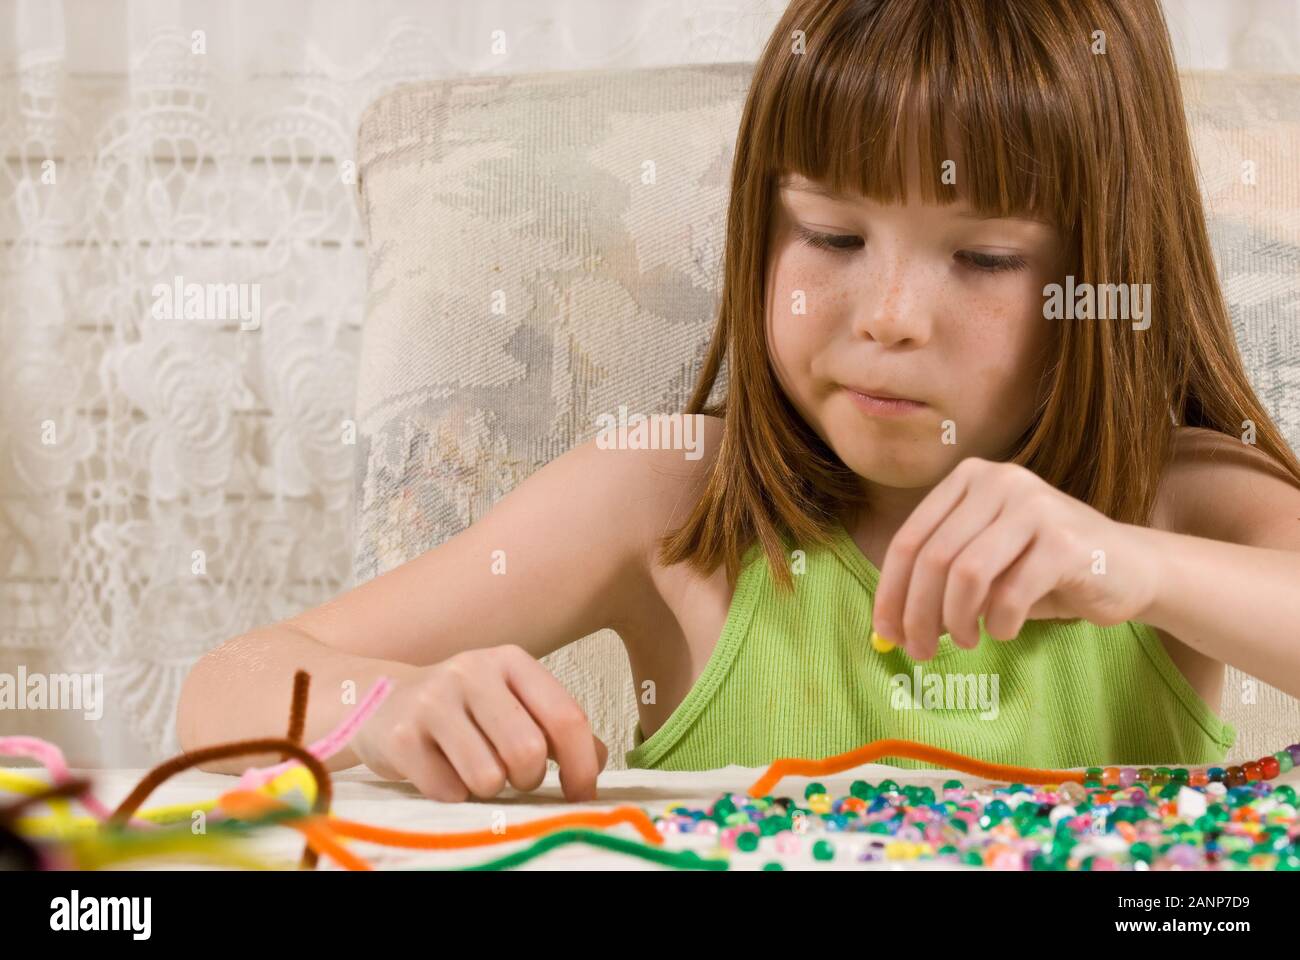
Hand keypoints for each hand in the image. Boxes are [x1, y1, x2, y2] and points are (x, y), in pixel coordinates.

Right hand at [351, 645, 607, 801]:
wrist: (380, 702)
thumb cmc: (462, 710)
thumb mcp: (511, 702)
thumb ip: (556, 726)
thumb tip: (598, 761)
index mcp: (511, 661)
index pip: (565, 716)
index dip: (582, 765)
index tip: (582, 794)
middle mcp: (472, 671)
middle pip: (528, 751)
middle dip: (529, 780)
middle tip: (517, 779)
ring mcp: (433, 700)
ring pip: (488, 777)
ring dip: (489, 790)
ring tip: (475, 771)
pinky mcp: (401, 736)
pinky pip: (448, 791)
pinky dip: (453, 794)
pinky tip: (440, 771)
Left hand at [870, 457, 1159, 659]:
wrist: (1131, 567)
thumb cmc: (1044, 569)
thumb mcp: (984, 565)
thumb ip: (940, 581)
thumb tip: (890, 624)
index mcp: (969, 479)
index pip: (908, 540)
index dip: (890, 592)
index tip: (885, 633)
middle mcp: (999, 482)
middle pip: (933, 558)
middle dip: (917, 614)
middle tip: (918, 651)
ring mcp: (1034, 506)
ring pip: (966, 574)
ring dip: (955, 620)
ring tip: (965, 641)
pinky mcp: (1065, 541)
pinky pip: (1010, 593)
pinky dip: (998, 623)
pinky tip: (1004, 630)